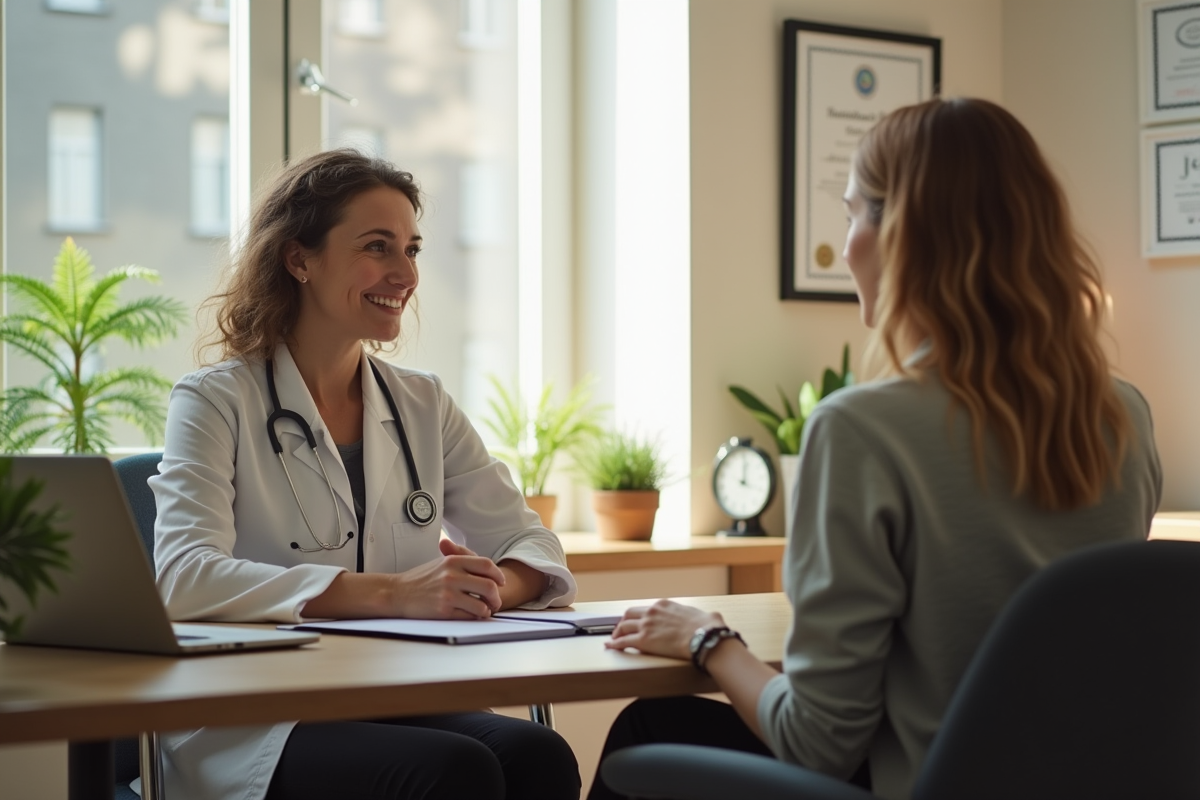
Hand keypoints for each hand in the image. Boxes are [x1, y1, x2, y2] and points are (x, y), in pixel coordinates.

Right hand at [391, 538, 505, 619]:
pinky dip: (474, 617)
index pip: (486, 565)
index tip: (500, 582)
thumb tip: (488, 567)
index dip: (498, 575)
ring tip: (484, 610)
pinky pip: (469, 616)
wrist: (397, 593)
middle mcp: (452, 576)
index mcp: (453, 561)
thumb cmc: (421, 578)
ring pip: (482, 605)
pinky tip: (472, 615)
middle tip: (496, 601)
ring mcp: (448, 594)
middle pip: (489, 586)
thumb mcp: (441, 562)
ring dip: (487, 610)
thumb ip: (464, 560)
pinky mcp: (444, 610)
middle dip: (496, 596)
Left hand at [605, 599, 724, 659]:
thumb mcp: (700, 614)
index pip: (645, 609)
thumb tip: (711, 617)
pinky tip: (611, 647)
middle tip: (621, 629)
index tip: (637, 621)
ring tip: (614, 639)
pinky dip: (615, 644)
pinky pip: (623, 642)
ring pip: (623, 626)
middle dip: (623, 621)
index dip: (638, 616)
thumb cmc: (707, 627)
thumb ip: (697, 615)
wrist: (704, 636)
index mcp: (664, 604)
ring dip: (617, 633)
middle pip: (629, 614)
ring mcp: (646, 625)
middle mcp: (652, 612)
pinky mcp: (643, 640)